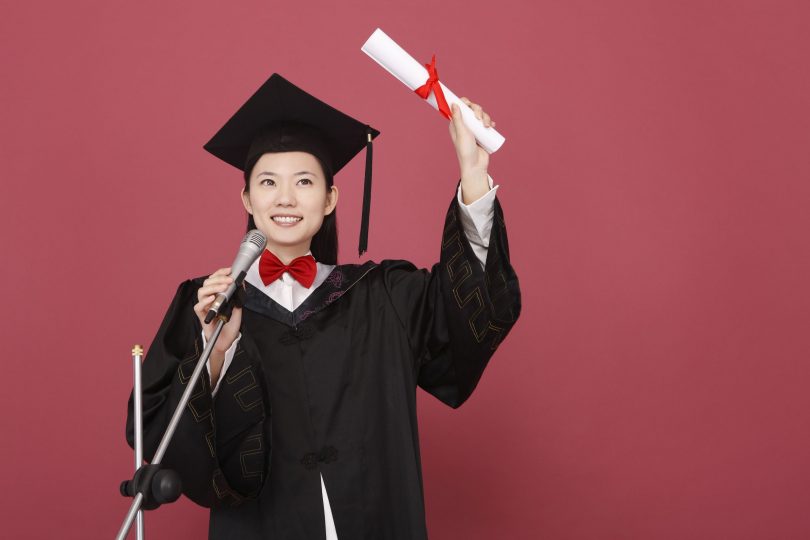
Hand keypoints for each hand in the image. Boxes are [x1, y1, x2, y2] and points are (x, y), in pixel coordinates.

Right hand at [194, 267, 242, 384]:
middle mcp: (209, 299)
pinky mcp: (201, 316)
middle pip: (207, 283)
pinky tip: (212, 298)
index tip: (230, 270)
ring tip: (223, 288)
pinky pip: (198, 306)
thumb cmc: (230, 326)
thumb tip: (241, 282)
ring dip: (212, 288)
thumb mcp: (238, 309)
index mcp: (217, 295)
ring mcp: (205, 307)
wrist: (227, 341)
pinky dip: (204, 301)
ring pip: (201, 292)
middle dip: (218, 279)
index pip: (215, 279)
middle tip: (229, 281)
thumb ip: (237, 297)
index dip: (221, 273)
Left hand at [449, 97, 494, 203]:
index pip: (460, 107)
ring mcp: (474, 129)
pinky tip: (492, 126)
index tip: (469, 104)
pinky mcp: (482, 134)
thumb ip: (457, 119)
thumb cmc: (465, 150)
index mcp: (456, 123)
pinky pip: (487, 124)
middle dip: (478, 110)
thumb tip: (453, 103)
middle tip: (479, 118)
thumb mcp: (461, 133)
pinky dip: (490, 123)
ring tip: (487, 126)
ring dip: (486, 117)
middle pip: (472, 109)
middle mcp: (465, 125)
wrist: (475, 165)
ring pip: (481, 115)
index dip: (465, 103)